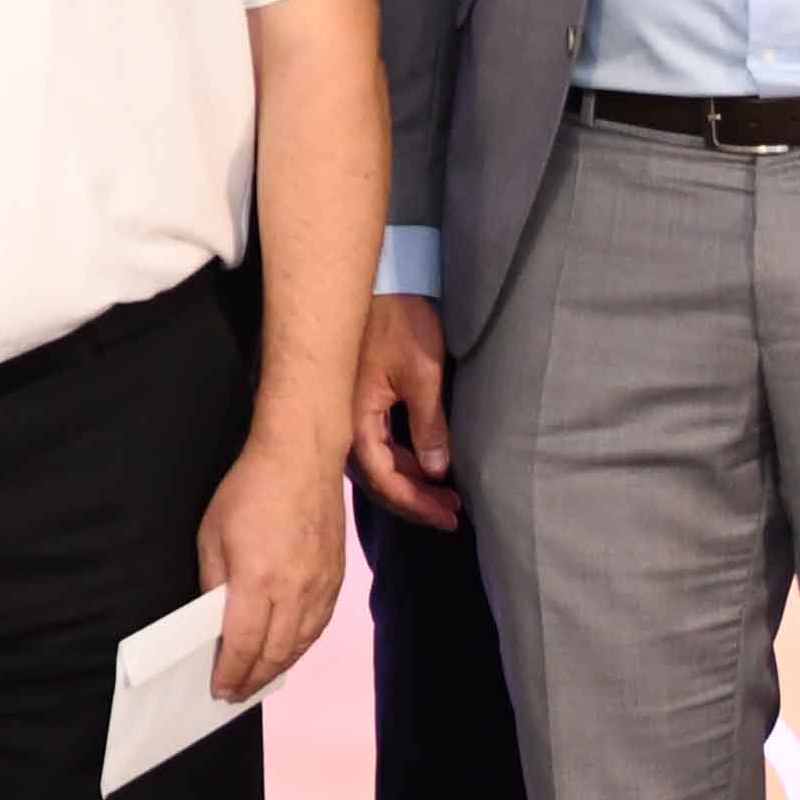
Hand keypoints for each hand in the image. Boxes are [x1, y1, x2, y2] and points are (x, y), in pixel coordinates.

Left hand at [201, 424, 351, 705]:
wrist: (302, 458)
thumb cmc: (249, 490)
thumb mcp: (212, 535)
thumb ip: (213, 583)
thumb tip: (213, 621)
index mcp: (258, 581)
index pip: (244, 645)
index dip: (231, 673)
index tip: (219, 689)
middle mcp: (294, 591)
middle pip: (275, 653)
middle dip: (253, 679)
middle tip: (236, 693)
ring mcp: (320, 586)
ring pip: (301, 644)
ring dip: (279, 668)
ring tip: (259, 680)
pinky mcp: (336, 578)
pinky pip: (319, 625)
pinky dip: (301, 646)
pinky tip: (288, 651)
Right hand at [351, 295, 457, 528]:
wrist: (384, 283)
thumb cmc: (402, 323)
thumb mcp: (423, 374)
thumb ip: (430, 426)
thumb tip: (437, 473)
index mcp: (357, 417)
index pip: (384, 478)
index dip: (415, 503)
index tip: (447, 516)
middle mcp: (347, 422)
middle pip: (378, 479)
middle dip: (415, 502)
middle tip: (452, 516)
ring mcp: (352, 414)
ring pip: (379, 465)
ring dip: (411, 484)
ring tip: (447, 499)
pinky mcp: (362, 405)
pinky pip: (380, 447)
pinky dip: (404, 463)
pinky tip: (427, 470)